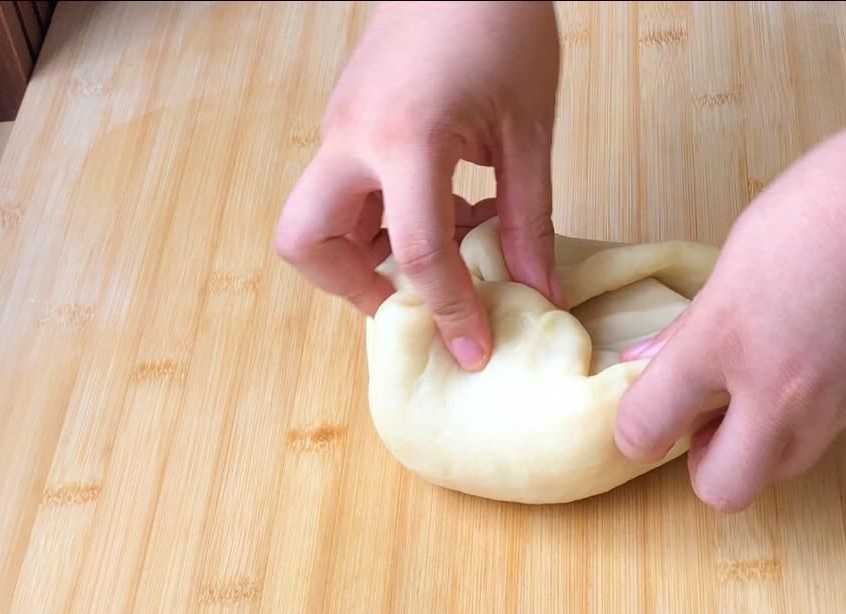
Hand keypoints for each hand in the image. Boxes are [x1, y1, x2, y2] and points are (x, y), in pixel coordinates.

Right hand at [274, 1, 562, 370]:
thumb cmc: (501, 25)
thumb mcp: (527, 130)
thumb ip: (528, 218)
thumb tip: (537, 291)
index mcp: (405, 138)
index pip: (415, 252)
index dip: (449, 311)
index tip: (475, 349)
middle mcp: (352, 137)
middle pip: (308, 243)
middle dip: (354, 286)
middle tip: (418, 294)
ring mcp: (339, 126)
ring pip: (314, 219)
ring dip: (364, 254)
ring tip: (445, 243)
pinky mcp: (346, 119)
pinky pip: (341, 191)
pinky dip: (378, 219)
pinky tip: (442, 204)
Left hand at [614, 124, 845, 511]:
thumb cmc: (831, 202)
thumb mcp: (740, 254)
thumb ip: (695, 324)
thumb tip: (646, 361)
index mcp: (725, 337)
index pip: (645, 426)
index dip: (636, 431)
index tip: (648, 418)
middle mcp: (778, 387)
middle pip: (721, 490)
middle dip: (709, 468)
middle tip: (714, 422)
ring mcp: (838, 403)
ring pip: (785, 465)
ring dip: (766, 443)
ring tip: (774, 381)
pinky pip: (836, 425)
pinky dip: (822, 405)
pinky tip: (834, 347)